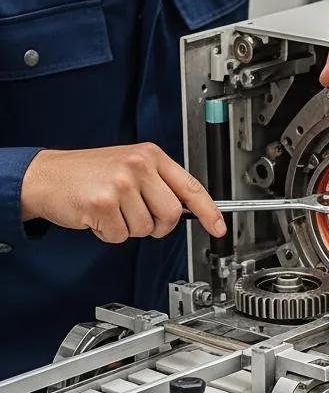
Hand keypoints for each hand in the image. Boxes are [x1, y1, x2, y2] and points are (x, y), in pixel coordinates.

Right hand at [21, 144, 225, 242]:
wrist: (46, 175)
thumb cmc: (89, 173)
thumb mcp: (130, 166)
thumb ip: (160, 184)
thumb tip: (191, 210)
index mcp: (151, 156)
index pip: (191, 187)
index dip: (209, 212)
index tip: (218, 228)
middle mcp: (139, 166)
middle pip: (172, 214)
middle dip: (158, 225)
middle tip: (136, 216)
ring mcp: (121, 183)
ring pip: (146, 228)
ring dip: (128, 228)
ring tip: (111, 210)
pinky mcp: (103, 203)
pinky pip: (120, 236)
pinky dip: (108, 234)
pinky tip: (97, 216)